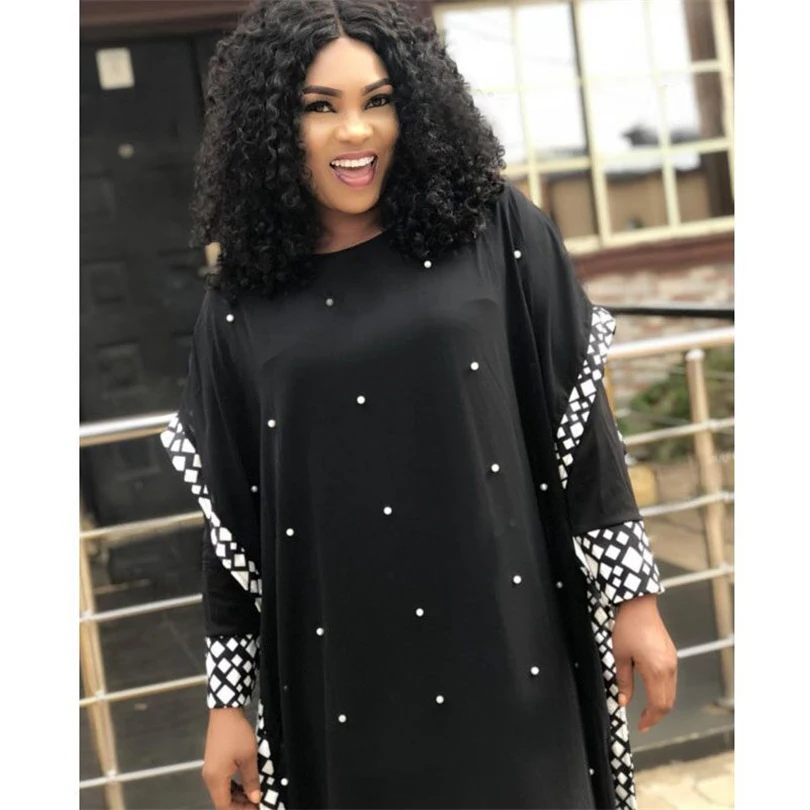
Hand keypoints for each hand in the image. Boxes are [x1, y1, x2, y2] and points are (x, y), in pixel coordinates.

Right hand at [202, 707, 261, 808]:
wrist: (225, 711)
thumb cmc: (236, 733)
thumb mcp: (248, 757)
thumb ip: (251, 780)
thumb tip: (255, 798)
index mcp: (216, 778)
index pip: (224, 806)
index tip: (255, 808)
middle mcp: (209, 777)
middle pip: (222, 801)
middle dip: (239, 805)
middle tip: (256, 802)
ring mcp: (210, 769)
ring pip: (222, 791)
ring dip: (236, 796)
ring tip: (253, 794)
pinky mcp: (213, 762)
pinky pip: (222, 781)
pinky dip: (232, 786)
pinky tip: (244, 784)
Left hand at [612, 594, 677, 731]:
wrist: (638, 604)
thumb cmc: (626, 626)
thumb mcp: (619, 656)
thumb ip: (623, 681)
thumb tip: (623, 701)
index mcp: (657, 671)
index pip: (659, 705)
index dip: (650, 719)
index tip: (641, 726)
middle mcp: (669, 668)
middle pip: (668, 701)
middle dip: (656, 715)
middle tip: (643, 722)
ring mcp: (672, 660)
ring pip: (671, 692)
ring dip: (660, 704)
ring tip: (646, 711)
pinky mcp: (671, 654)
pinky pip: (670, 680)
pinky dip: (663, 691)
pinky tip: (650, 691)